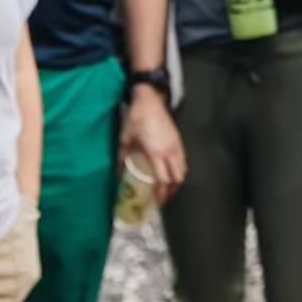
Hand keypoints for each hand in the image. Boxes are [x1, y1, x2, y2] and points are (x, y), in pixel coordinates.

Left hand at [120, 86, 186, 204]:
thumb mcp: (125, 139)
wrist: (151, 99)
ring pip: (183, 170)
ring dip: (176, 182)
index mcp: (157, 152)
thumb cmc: (137, 117)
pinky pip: (183, 161)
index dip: (162, 194)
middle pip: (177, 179)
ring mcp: (177, 146)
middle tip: (162, 198)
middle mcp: (170, 151)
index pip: (164, 180)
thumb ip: (122, 158)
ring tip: (167, 188)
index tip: (157, 202)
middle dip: (171, 191)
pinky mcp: (179, 141)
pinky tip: (170, 173)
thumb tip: (118, 174)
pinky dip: (179, 171)